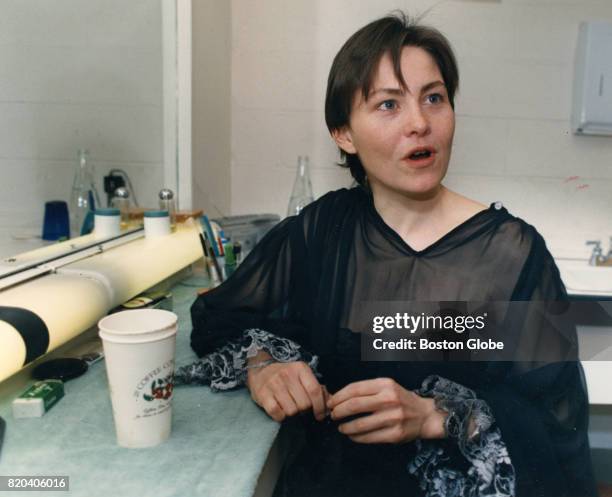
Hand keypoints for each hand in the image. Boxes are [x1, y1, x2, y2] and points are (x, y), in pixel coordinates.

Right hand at [246, 354, 328, 422]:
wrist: (261, 370)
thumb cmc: (286, 376)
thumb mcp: (302, 376)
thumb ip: (318, 388)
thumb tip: (331, 403)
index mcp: (300, 369)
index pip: (315, 390)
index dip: (320, 406)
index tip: (320, 415)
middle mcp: (287, 375)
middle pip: (304, 404)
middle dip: (304, 409)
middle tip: (299, 406)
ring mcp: (274, 384)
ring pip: (292, 411)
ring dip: (292, 413)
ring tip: (289, 406)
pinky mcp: (262, 394)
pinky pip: (277, 414)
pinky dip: (280, 416)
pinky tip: (280, 410)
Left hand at [327, 377, 446, 443]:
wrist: (424, 415)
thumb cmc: (399, 399)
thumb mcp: (386, 386)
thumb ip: (365, 390)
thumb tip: (338, 398)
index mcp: (385, 384)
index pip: (354, 389)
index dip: (338, 396)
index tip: (330, 402)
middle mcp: (389, 399)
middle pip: (354, 405)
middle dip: (338, 411)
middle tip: (333, 415)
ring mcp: (393, 418)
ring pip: (359, 424)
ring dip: (345, 427)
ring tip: (341, 427)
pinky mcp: (394, 434)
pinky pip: (369, 438)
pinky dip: (356, 437)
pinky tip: (352, 435)